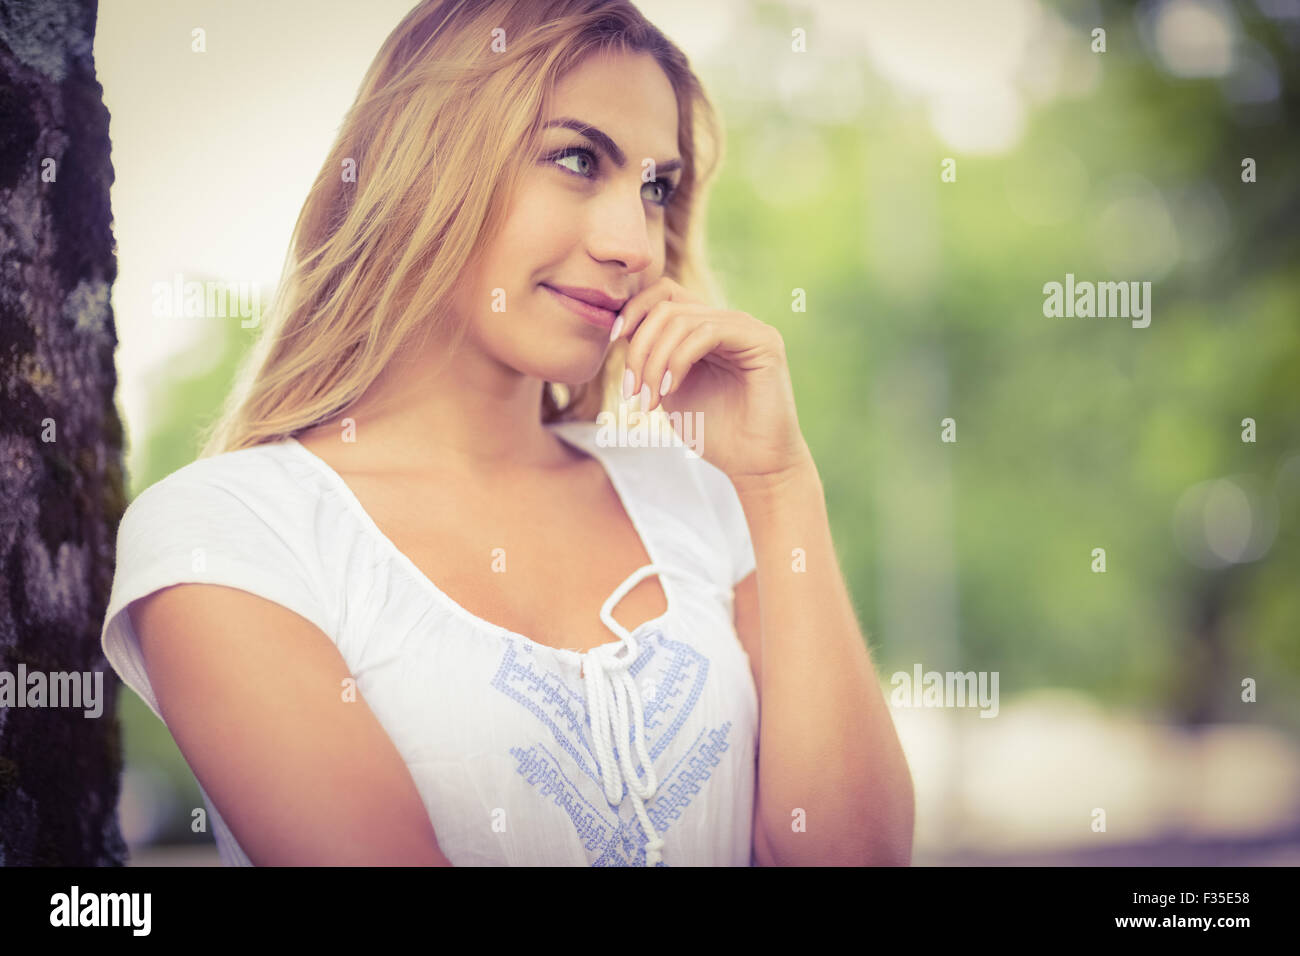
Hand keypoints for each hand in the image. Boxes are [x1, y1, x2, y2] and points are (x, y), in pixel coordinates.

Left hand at [612, 276, 811, 481]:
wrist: (752, 464)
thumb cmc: (712, 431)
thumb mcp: (668, 387)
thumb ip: (651, 356)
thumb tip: (621, 327)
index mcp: (707, 327)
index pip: (665, 293)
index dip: (634, 310)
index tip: (614, 341)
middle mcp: (729, 321)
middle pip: (667, 307)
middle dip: (639, 349)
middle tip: (631, 391)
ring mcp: (747, 328)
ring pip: (682, 320)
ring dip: (654, 361)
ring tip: (649, 400)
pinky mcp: (763, 341)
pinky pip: (707, 332)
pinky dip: (679, 360)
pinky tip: (670, 389)